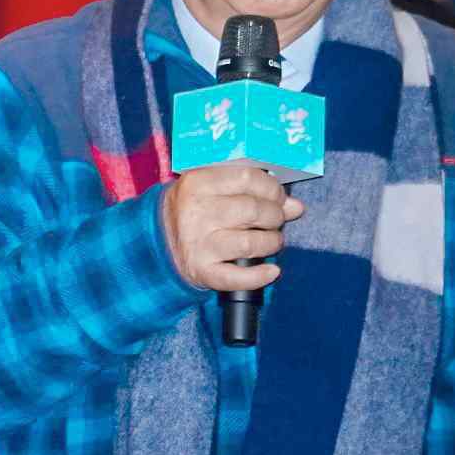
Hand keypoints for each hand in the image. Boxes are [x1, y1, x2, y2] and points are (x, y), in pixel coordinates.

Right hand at [158, 163, 305, 294]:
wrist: (160, 243)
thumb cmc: (196, 210)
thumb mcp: (215, 190)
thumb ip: (253, 192)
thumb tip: (294, 206)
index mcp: (198, 183)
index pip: (248, 178)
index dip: (272, 188)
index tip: (277, 197)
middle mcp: (196, 212)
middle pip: (252, 210)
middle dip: (275, 216)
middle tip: (275, 220)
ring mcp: (198, 244)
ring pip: (250, 243)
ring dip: (272, 243)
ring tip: (273, 241)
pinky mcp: (201, 271)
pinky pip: (237, 277)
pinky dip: (259, 277)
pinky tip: (271, 271)